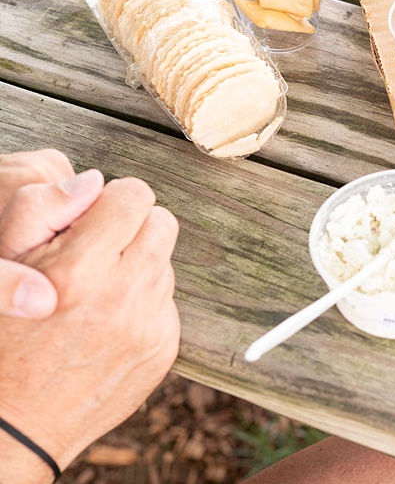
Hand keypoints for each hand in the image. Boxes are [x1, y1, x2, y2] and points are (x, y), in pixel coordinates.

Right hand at [0, 178, 179, 483]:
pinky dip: (143, 305)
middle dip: (132, 228)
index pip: (134, 195)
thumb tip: (95, 181)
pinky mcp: (164, 350)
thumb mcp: (5, 262)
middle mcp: (124, 296)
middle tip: (98, 250)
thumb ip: (43, 210)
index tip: (91, 219)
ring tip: (96, 291)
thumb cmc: (1, 338)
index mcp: (80, 268)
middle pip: (162, 223)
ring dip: (138, 266)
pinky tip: (105, 323)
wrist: (12, 425)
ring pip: (165, 263)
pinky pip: (167, 304)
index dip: (110, 202)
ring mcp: (149, 326)